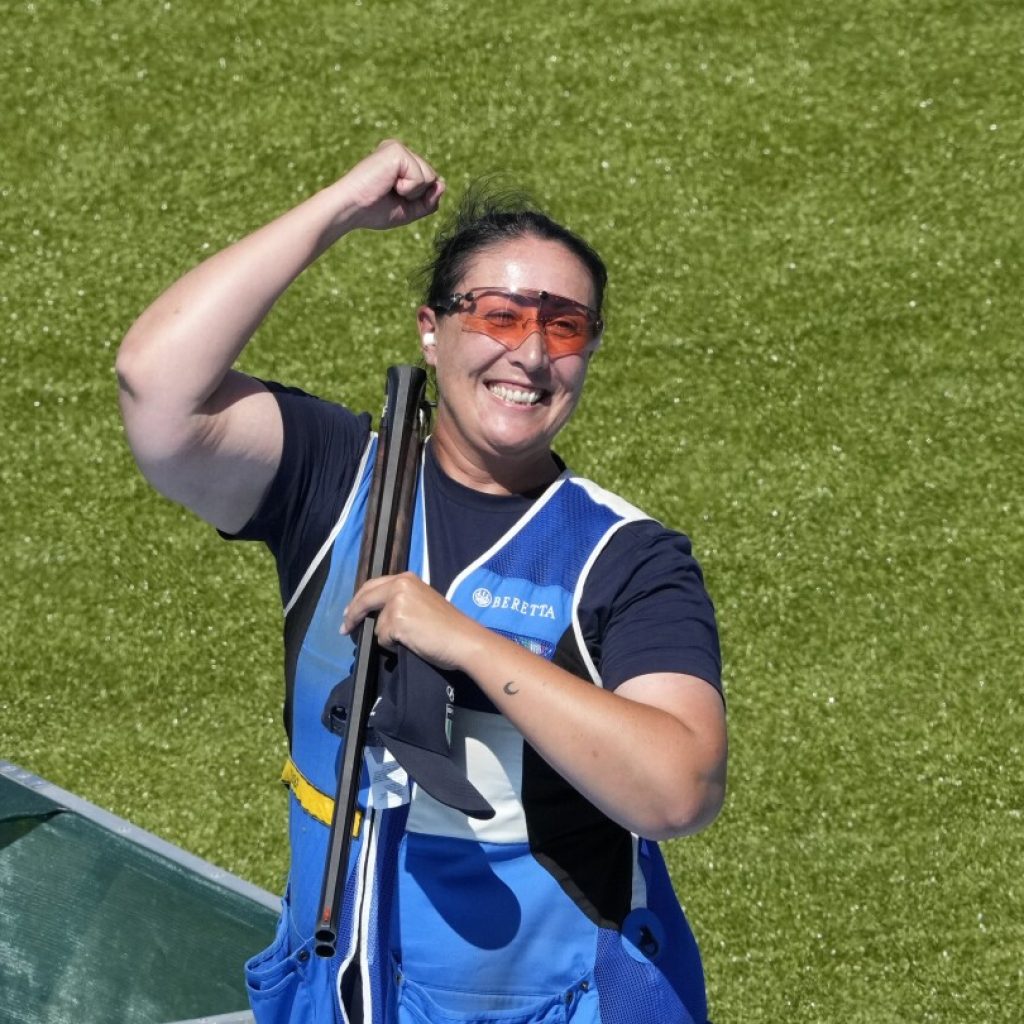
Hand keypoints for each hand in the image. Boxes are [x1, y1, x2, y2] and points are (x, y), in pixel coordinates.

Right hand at [339, 140, 444, 231]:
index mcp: (401, 163)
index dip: (418, 198)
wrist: (351, 209)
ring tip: (389, 189)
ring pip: (430, 177)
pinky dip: (408, 188)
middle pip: (432, 178)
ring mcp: (398, 149)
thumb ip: (429, 200)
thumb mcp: (409, 210)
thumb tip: (443, 183)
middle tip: (391, 194)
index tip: (394, 199)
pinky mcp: (397, 150)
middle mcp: (400, 152)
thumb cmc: (374, 211)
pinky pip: (421, 177)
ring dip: (412, 192)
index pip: (429, 181)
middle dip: (417, 195)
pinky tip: (389, 184)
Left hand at [341, 572, 483, 670]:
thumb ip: (400, 601)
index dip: (358, 600)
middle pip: (364, 599)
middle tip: (345, 629)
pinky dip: (392, 645)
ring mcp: (396, 602)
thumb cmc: (447, 626)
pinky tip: (411, 643)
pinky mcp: (396, 621)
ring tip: (409, 639)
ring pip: (376, 624)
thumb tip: (375, 614)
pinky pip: (383, 638)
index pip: (372, 585)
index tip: (349, 612)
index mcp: (406, 578)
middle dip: (352, 614)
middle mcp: (400, 585)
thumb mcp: (422, 602)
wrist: (463, 640)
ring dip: (385, 636)